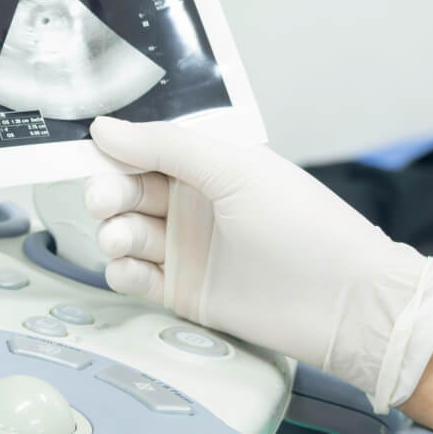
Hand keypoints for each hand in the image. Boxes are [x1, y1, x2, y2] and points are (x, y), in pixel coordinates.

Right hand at [85, 117, 432, 411]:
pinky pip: (135, 277)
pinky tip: (129, 268)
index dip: (116, 149)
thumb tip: (105, 128)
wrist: (344, 305)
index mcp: (209, 165)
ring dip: (113, 232)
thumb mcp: (235, 170)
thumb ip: (167, 146)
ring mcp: (188, 249)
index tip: (88, 149)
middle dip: (109, 192)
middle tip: (102, 200)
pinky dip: (122, 271)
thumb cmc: (302, 227)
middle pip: (129, 191)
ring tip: (119, 240)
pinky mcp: (184, 292)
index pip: (147, 149)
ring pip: (127, 232)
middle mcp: (194, 204)